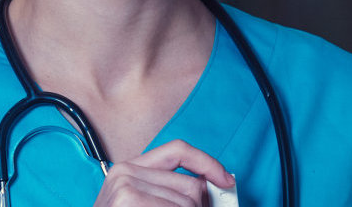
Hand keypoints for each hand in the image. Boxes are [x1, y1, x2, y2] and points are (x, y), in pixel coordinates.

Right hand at [92, 140, 237, 206]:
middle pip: (191, 185)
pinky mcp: (127, 201)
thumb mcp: (142, 203)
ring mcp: (125, 188)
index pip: (177, 150)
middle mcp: (125, 172)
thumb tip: (215, 185)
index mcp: (129, 169)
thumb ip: (170, 192)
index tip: (226, 180)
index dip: (207, 163)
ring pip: (189, 204)